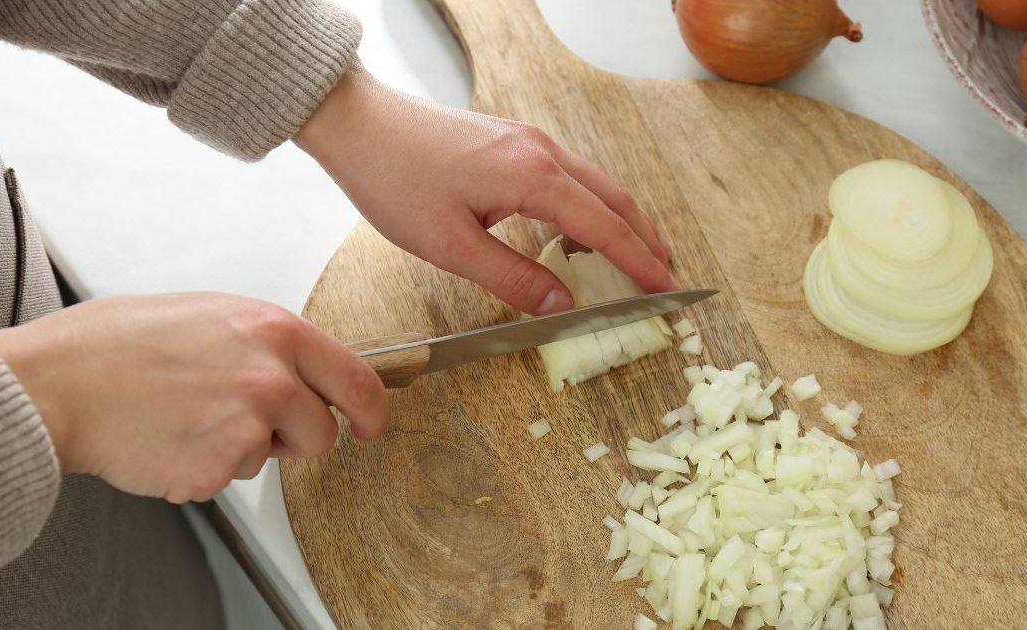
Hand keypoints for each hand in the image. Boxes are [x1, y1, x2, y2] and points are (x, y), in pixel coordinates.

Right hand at [0, 293, 387, 502]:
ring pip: (272, 459)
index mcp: (275, 331)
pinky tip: (169, 438)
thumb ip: (267, 343)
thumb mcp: (212, 315)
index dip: (370, 410)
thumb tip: (300, 367)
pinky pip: (228, 478)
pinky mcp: (218, 467)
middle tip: (250, 424)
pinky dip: (202, 468)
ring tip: (190, 418)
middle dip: (296, 438)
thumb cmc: (118, 343)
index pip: (357, 378)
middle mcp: (271, 377)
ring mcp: (247, 425)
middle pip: (323, 432)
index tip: (370, 424)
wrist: (59, 383)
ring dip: (243, 450)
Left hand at [294, 66, 677, 315]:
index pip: (605, 228)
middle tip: (668, 280)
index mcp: (533, 176)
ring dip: (623, 222)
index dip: (641, 265)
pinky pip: (571, 175)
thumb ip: (512, 277)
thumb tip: (563, 305)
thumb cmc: (394, 180)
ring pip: (596, 184)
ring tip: (640, 258)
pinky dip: (592, 206)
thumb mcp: (450, 245)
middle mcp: (542, 151)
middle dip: (646, 241)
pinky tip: (585, 229)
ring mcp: (529, 141)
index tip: (668, 293)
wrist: (358, 124)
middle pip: (615, 199)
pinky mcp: (513, 141)